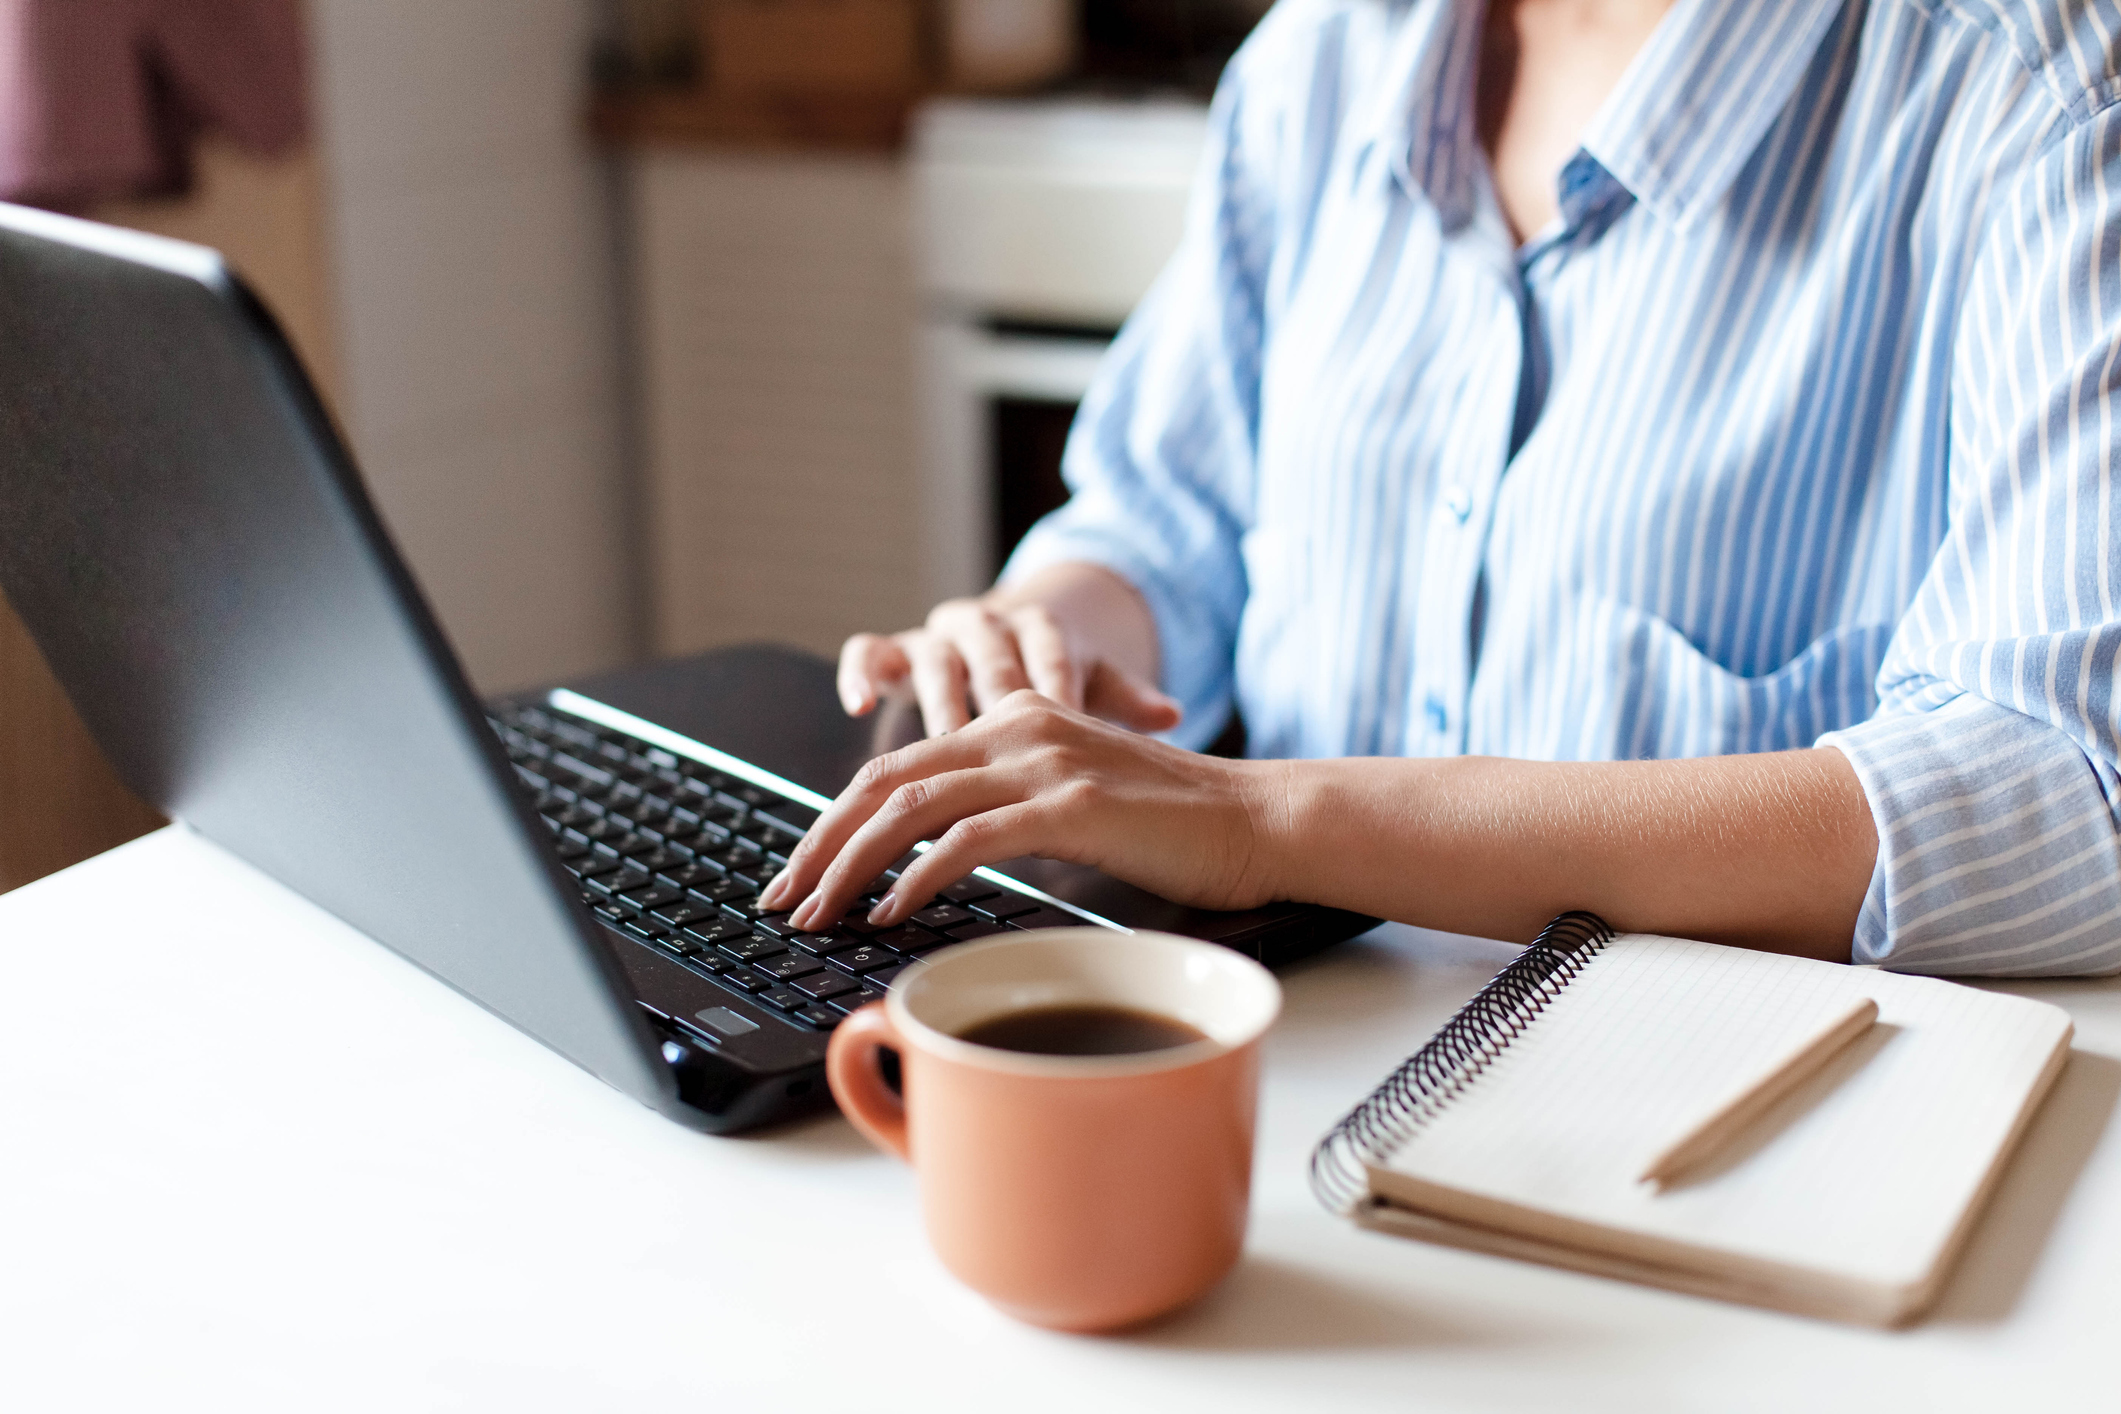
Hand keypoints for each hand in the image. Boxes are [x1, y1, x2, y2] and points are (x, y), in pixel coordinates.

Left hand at [758, 691, 1287, 930]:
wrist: (1260, 820)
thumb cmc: (1176, 828)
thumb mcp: (1077, 801)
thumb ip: (1012, 808)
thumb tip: (940, 860)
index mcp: (1016, 719)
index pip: (898, 766)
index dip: (836, 820)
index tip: (802, 871)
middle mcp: (1019, 726)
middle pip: (885, 780)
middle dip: (820, 843)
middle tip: (783, 897)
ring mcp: (1044, 762)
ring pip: (912, 806)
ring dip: (850, 865)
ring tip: (818, 914)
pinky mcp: (1070, 806)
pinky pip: (967, 840)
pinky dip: (916, 878)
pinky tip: (890, 913)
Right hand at [836, 575, 1180, 737]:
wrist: (1002, 644)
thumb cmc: (1051, 677)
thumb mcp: (1092, 684)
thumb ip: (1126, 699)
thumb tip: (1172, 714)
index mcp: (1041, 626)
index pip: (1053, 653)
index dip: (1059, 686)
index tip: (1069, 725)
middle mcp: (986, 624)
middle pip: (992, 657)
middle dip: (997, 696)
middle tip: (1007, 739)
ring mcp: (935, 636)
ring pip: (933, 655)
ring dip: (938, 695)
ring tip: (945, 734)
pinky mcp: (891, 650)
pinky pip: (869, 652)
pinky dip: (861, 673)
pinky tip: (858, 705)